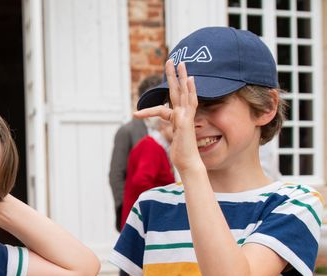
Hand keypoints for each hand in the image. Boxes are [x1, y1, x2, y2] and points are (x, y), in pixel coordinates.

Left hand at [134, 60, 201, 174]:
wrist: (188, 163)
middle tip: (171, 60)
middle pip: (178, 91)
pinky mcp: (187, 121)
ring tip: (181, 64)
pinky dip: (190, 91)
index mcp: (177, 118)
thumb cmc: (180, 153)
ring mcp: (186, 116)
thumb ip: (170, 131)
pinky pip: (189, 102)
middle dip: (174, 76)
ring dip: (183, 77)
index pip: (163, 107)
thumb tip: (167, 130)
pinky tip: (190, 80)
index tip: (136, 113)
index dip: (148, 109)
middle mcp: (183, 114)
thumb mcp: (171, 139)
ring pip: (184, 93)